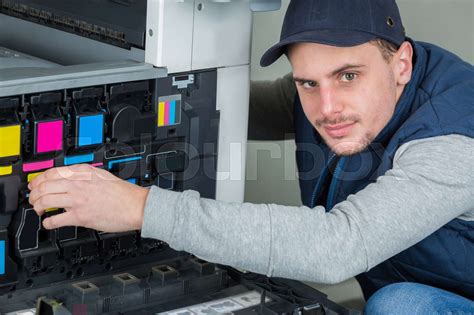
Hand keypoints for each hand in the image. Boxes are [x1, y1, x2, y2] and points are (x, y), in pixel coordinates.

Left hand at [28, 164, 148, 231]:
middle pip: (45, 186)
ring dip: (37, 206)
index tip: (35, 184)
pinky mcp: (80, 216)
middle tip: (34, 199)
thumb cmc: (124, 193)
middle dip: (34, 194)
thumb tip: (70, 179)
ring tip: (39, 210)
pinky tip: (49, 223)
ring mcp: (78, 200)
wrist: (136, 206)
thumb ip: (85, 176)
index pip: (52, 172)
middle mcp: (78, 184)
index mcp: (84, 172)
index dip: (39, 179)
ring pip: (45, 200)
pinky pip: (55, 220)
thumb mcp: (103, 175)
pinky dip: (47, 222)